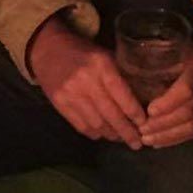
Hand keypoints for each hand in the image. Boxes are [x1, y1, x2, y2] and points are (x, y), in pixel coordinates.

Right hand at [27, 16, 145, 147]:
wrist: (47, 49)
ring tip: (121, 138)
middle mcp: (86, 81)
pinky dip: (95, 133)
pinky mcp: (60, 104)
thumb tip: (140, 101)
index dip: (136, 115)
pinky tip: (103, 133)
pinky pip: (82, 126)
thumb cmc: (82, 51)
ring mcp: (71, 94)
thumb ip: (120, 75)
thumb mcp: (104, 55)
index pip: (124, 97)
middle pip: (112, 115)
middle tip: (138, 143)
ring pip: (98, 125)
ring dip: (112, 135)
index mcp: (101, 66)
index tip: (145, 125)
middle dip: (127, 132)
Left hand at [140, 39, 192, 147]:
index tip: (148, 110)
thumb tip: (125, 65)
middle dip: (163, 124)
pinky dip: (176, 139)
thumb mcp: (180, 48)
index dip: (167, 103)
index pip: (186, 90)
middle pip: (188, 112)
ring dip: (168, 136)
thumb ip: (159, 56)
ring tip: (146, 139)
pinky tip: (159, 142)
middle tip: (141, 130)